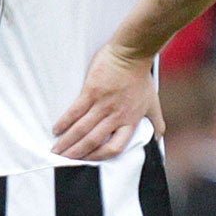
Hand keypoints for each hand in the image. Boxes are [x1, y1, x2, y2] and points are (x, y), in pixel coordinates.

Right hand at [53, 44, 154, 160]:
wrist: (132, 54)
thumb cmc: (141, 78)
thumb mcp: (153, 104)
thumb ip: (156, 122)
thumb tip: (159, 138)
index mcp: (130, 121)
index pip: (115, 148)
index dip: (100, 157)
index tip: (88, 161)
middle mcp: (116, 116)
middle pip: (93, 141)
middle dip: (76, 153)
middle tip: (63, 160)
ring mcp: (103, 104)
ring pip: (82, 129)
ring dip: (67, 142)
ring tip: (56, 150)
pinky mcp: (91, 91)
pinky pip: (75, 111)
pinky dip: (64, 122)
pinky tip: (56, 129)